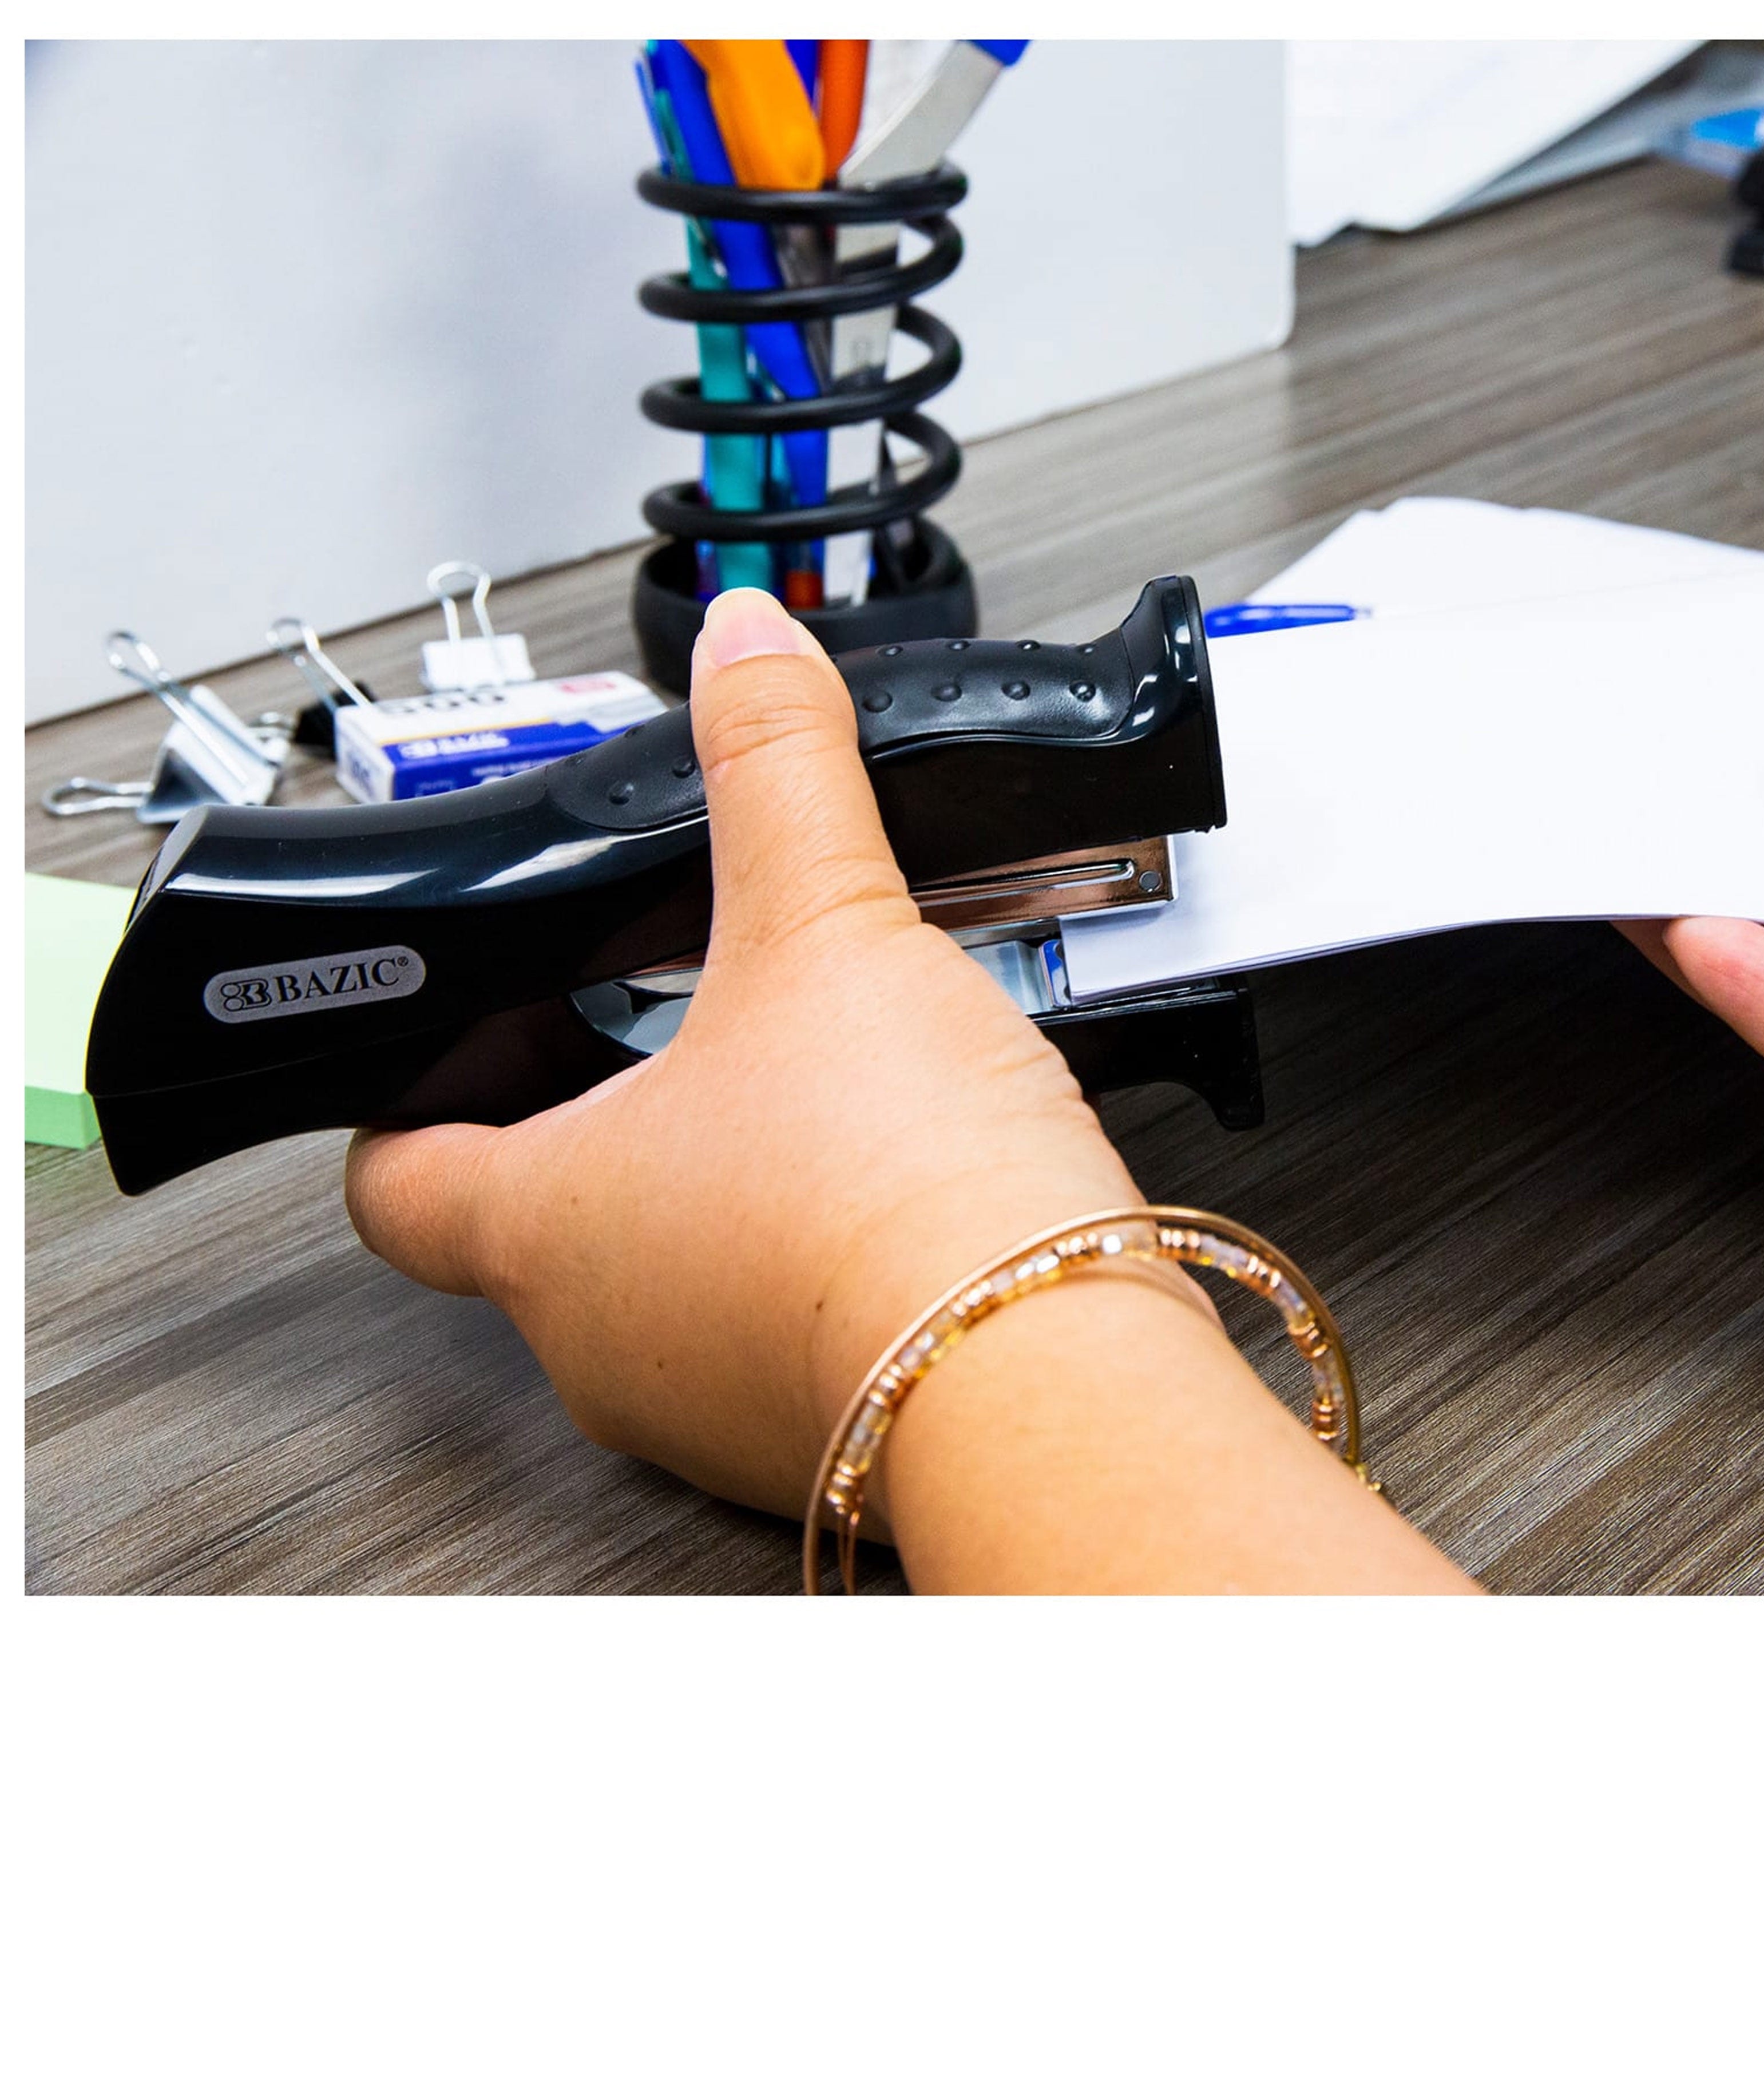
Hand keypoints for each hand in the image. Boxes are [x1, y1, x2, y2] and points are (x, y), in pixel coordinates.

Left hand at [345, 588, 1160, 1514]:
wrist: (1050, 1370)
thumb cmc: (900, 1199)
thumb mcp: (826, 929)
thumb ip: (774, 770)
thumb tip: (744, 646)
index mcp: (544, 1227)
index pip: (395, 1175)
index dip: (420, 1089)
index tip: (475, 1037)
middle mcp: (602, 1343)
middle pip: (545, 1214)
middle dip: (613, 1111)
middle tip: (685, 1023)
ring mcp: (709, 1409)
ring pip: (676, 1279)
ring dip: (731, 1183)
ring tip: (824, 1087)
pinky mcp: (825, 1434)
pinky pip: (790, 1329)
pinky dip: (827, 1253)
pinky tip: (909, 1181)